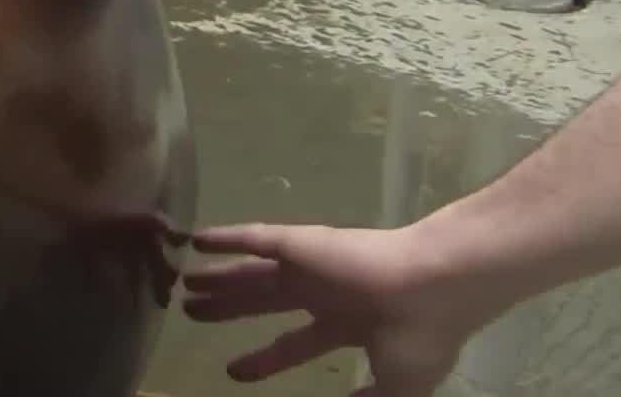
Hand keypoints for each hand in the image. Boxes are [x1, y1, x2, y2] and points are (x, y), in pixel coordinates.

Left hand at [181, 222, 501, 396]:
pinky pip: (254, 238)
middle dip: (230, 309)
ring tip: (185, 283)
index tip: (232, 371)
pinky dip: (225, 239)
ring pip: (253, 272)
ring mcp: (313, 266)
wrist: (435, 290)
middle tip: (191, 313)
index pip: (295, 344)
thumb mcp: (395, 388)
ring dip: (219, 277)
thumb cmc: (418, 339)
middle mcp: (326, 293)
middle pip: (265, 302)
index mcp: (349, 325)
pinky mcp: (303, 243)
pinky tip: (196, 240)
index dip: (264, 359)